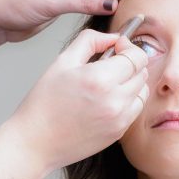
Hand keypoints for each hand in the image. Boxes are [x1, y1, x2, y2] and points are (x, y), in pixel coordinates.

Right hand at [7, 31, 150, 171]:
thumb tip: (112, 37)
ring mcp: (119, 119)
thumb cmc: (43, 103)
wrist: (35, 142)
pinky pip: (135, 109)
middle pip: (142, 72)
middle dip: (130, 63)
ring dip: (131, 82)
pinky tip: (107, 99)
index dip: (129, 47)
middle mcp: (115, 100)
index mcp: (100, 79)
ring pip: (142, 91)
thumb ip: (90, 41)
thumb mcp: (62, 61)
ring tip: (108, 82)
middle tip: (109, 64)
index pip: (136, 56)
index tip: (117, 46)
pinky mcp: (118, 133)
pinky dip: (128, 100)